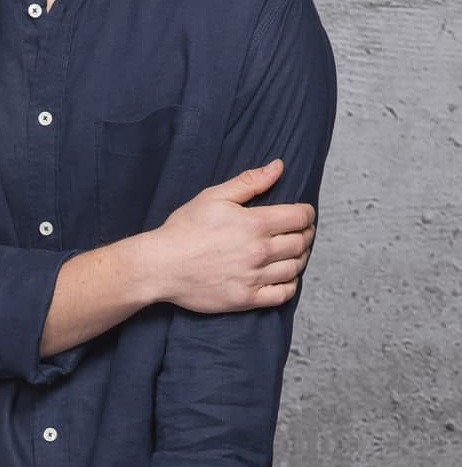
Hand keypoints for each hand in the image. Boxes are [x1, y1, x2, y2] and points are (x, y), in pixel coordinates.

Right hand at [150, 158, 314, 311]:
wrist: (159, 265)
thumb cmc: (183, 230)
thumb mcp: (212, 197)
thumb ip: (248, 182)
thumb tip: (278, 167)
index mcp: (254, 224)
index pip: (300, 217)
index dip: (306, 213)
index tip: (302, 213)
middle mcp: (259, 251)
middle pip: (301, 242)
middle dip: (305, 234)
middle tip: (299, 232)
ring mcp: (254, 277)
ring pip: (295, 268)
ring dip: (299, 258)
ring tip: (291, 252)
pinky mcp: (246, 298)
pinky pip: (283, 294)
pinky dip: (290, 285)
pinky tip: (283, 276)